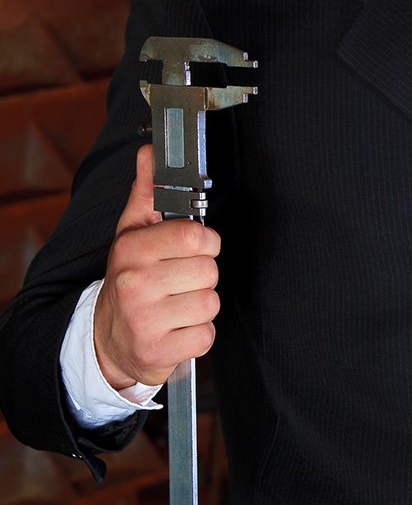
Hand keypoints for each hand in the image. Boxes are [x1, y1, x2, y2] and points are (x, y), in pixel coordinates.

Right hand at [94, 145, 221, 389]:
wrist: (107, 340)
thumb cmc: (131, 280)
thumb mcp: (132, 234)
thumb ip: (147, 193)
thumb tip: (150, 151)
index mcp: (131, 250)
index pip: (197, 236)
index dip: (205, 242)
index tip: (193, 248)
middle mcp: (135, 283)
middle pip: (210, 271)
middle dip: (201, 276)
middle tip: (177, 282)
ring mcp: (144, 320)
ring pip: (210, 303)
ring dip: (200, 306)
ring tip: (174, 305)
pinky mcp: (157, 352)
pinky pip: (206, 335)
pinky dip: (197, 334)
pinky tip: (175, 330)